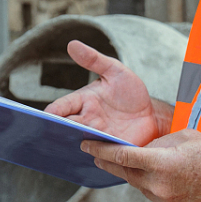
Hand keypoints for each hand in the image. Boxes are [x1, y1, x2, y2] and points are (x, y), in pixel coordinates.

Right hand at [44, 40, 168, 145]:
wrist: (153, 114)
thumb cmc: (131, 92)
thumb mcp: (115, 71)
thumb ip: (94, 60)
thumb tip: (72, 44)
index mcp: (82, 102)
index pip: (61, 107)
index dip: (53, 112)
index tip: (47, 115)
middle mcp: (86, 121)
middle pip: (65, 127)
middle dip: (57, 130)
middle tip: (49, 134)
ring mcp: (97, 137)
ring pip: (78, 142)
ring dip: (73, 145)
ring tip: (67, 147)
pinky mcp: (111, 150)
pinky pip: (98, 154)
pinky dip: (93, 156)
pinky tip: (90, 157)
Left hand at [81, 129, 200, 201]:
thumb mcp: (184, 137)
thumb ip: (158, 143)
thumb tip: (141, 148)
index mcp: (163, 163)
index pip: (122, 156)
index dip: (101, 150)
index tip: (85, 145)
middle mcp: (161, 187)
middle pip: (126, 173)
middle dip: (111, 162)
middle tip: (95, 154)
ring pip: (139, 186)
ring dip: (135, 174)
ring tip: (136, 162)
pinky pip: (152, 197)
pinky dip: (151, 187)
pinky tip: (160, 178)